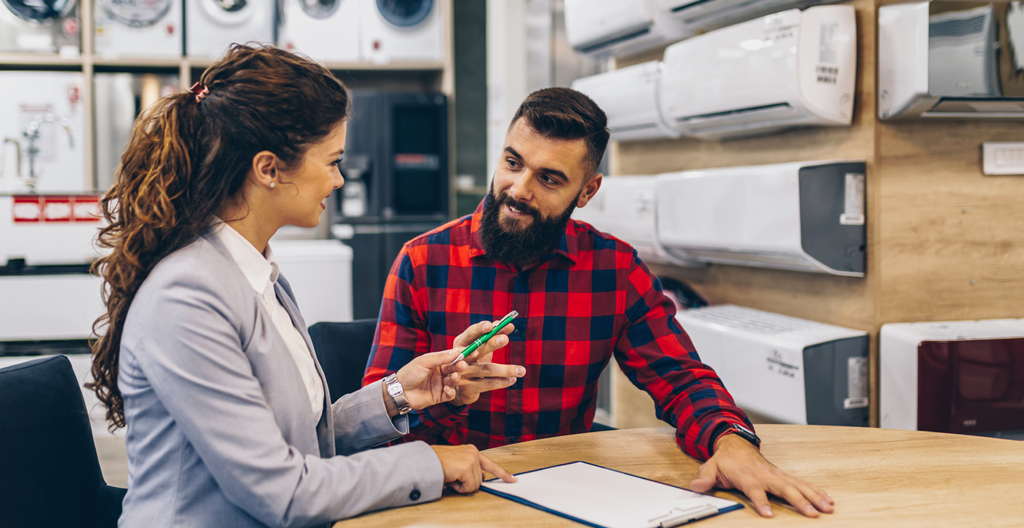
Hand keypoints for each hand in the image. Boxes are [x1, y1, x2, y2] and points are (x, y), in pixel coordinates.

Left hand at [391, 348, 464, 410]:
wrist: (399, 391)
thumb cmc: (409, 373)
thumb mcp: (424, 361)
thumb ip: (441, 357)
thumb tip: (457, 351)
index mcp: (435, 362)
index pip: (451, 357)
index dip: (461, 355)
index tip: (471, 352)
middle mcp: (439, 373)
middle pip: (454, 369)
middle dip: (459, 367)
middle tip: (463, 365)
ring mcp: (439, 385)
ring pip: (453, 381)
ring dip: (456, 379)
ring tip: (454, 377)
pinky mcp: (438, 397)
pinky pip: (449, 395)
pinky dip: (451, 392)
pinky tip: (447, 389)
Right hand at [431, 444, 516, 492]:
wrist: (424, 462)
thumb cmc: (436, 462)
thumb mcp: (456, 462)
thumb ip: (469, 468)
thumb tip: (481, 479)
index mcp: (471, 450)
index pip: (491, 464)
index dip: (503, 474)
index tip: (513, 479)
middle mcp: (473, 453)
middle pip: (480, 480)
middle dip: (468, 483)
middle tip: (453, 477)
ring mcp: (471, 460)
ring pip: (475, 485)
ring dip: (462, 485)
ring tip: (450, 476)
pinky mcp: (467, 469)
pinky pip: (469, 488)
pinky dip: (459, 488)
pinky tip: (451, 479)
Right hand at [448, 320, 523, 406]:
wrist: (457, 387)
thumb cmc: (472, 361)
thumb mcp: (480, 347)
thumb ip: (494, 335)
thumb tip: (509, 325)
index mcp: (461, 343)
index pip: (470, 333)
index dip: (479, 329)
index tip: (491, 325)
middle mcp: (458, 357)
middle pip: (476, 349)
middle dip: (491, 343)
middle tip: (505, 339)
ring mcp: (461, 373)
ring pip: (486, 369)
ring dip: (505, 369)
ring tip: (521, 370)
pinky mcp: (466, 388)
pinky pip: (486, 384)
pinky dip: (501, 382)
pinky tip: (512, 380)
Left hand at [689, 434, 834, 517]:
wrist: (735, 443)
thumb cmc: (725, 459)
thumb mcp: (710, 467)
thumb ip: (704, 478)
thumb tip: (696, 486)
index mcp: (747, 475)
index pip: (755, 490)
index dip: (761, 501)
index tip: (768, 514)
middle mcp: (765, 474)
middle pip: (783, 488)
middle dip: (799, 501)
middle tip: (812, 513)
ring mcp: (776, 474)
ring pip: (797, 485)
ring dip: (813, 496)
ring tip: (827, 508)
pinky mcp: (783, 475)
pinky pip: (801, 483)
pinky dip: (816, 491)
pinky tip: (828, 500)